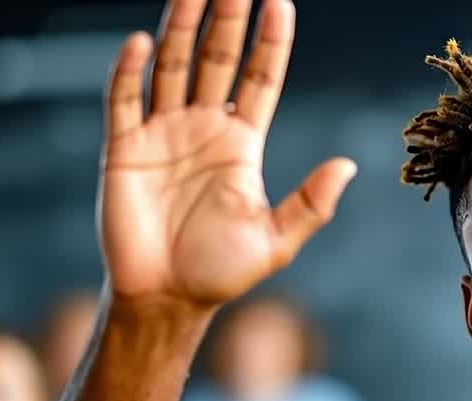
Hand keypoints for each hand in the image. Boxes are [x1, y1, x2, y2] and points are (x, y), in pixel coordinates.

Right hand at [101, 0, 355, 307]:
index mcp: (241, 144)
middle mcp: (202, 128)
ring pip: (171, 67)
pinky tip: (139, 42)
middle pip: (217, 59)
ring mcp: (162, 134)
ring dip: (180, 29)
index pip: (259, 79)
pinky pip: (124, 101)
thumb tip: (348, 166)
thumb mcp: (276, 240)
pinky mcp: (124, 149)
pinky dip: (128, 72)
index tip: (280, 2)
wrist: (167, 299)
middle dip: (226, 18)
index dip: (270, 43)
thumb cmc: (221, 272)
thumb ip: (310, 204)